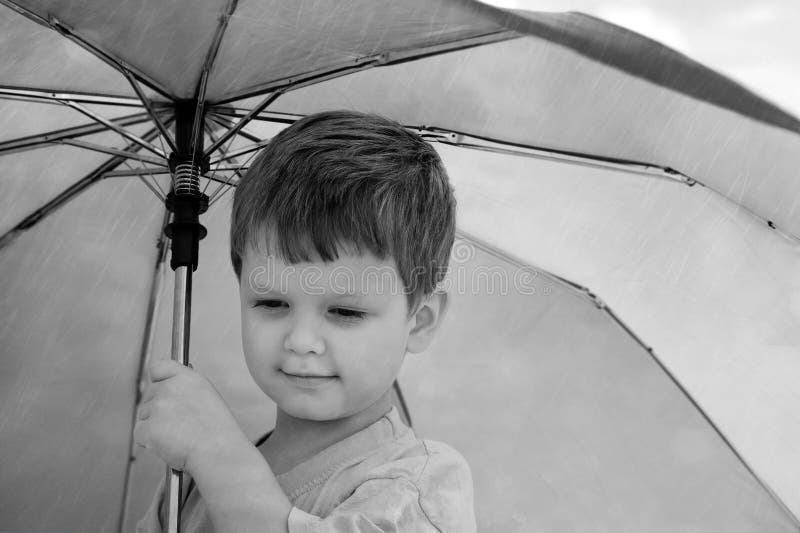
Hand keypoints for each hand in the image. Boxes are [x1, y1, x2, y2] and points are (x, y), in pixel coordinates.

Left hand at [134, 359, 249, 475]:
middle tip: (177, 424)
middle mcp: (170, 388)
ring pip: (144, 416)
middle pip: (149, 395)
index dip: (157, 380)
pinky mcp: (148, 427)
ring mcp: (158, 406)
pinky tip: (169, 444)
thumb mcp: (207, 396)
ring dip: (154, 427)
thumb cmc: (218, 431)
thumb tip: (169, 388)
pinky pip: (140, 434)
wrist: (218, 451)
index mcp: (188, 378)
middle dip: (157, 410)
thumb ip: (185, 388)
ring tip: (178, 436)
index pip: (158, 367)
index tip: (161, 388)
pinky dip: (150, 442)